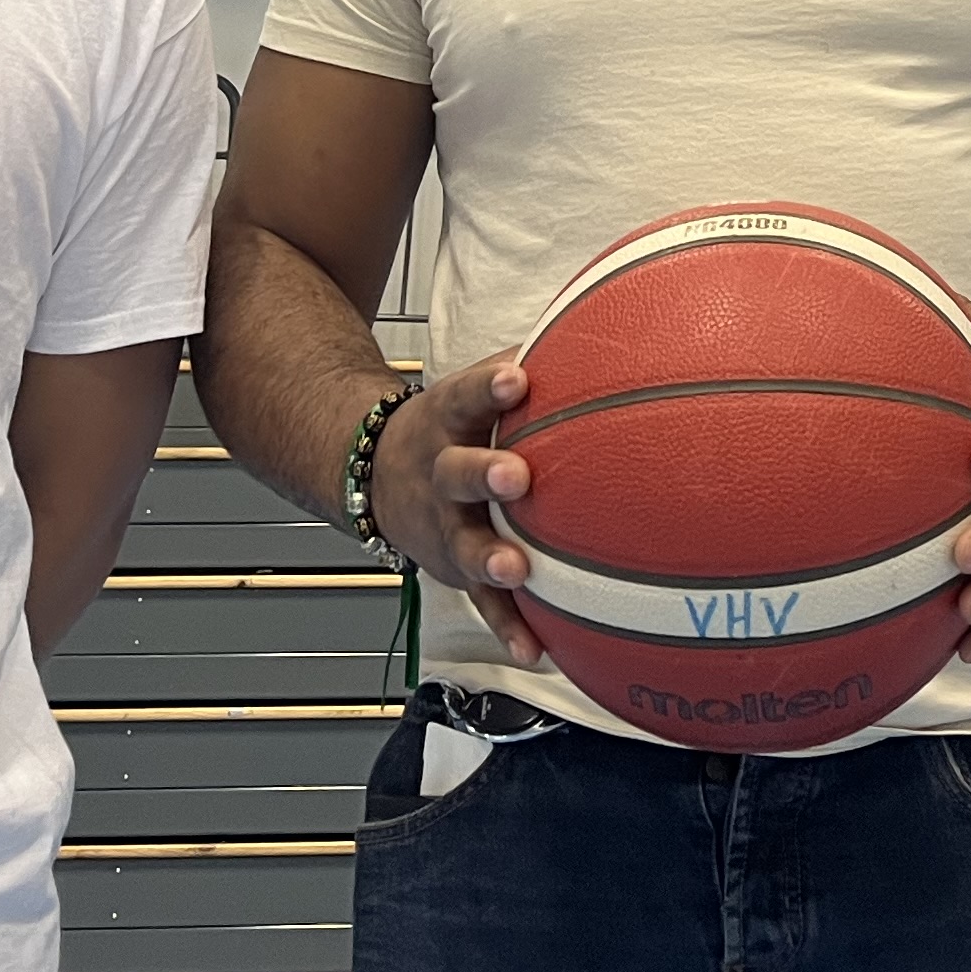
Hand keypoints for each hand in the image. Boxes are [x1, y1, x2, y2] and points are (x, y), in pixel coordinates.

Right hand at [368, 349, 544, 666]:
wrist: (373, 473)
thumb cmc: (454, 422)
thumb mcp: (471, 387)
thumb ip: (520, 363)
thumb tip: (597, 321)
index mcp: (447, 419)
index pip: (465, 394)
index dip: (488, 386)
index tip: (517, 377)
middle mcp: (439, 472)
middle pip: (456, 471)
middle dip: (484, 474)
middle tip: (517, 477)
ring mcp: (442, 526)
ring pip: (462, 543)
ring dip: (489, 558)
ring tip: (518, 569)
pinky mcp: (452, 570)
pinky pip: (482, 603)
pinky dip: (508, 627)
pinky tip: (537, 650)